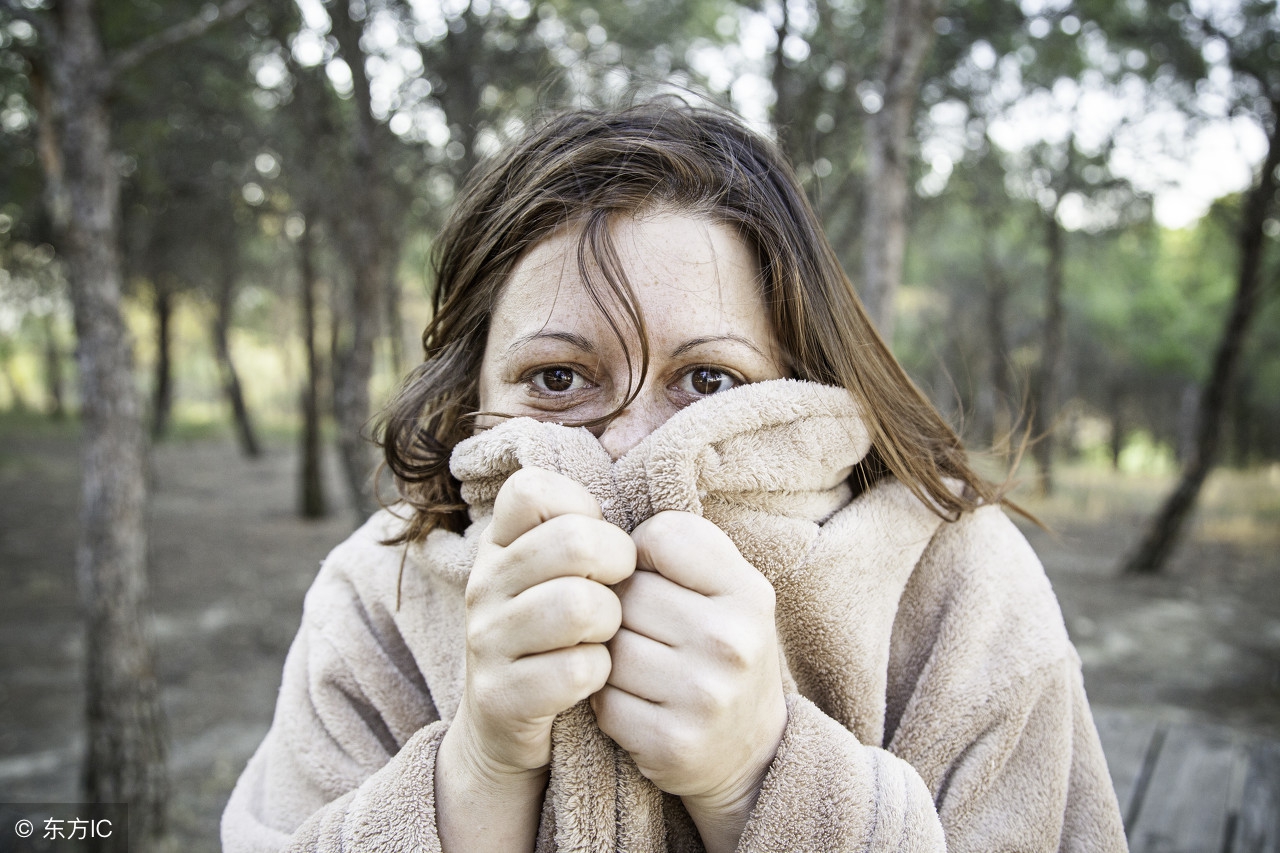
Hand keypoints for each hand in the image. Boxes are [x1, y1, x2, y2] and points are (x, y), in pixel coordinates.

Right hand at [444, 467, 636, 782]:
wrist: (504, 729)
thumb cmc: (558, 635)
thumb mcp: (557, 575)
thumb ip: (583, 532)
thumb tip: (642, 501)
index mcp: (498, 544)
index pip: (531, 488)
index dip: (581, 507)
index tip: (594, 545)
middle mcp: (483, 584)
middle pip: (574, 541)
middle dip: (617, 565)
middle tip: (617, 592)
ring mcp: (486, 641)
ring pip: (579, 605)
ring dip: (610, 624)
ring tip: (602, 636)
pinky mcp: (500, 696)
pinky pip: (577, 670)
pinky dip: (599, 674)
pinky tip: (591, 677)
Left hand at [590, 511, 786, 849]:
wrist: (752, 750)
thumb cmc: (724, 649)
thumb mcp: (730, 590)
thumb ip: (684, 547)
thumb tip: (602, 524)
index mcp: (749, 593)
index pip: (663, 536)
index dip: (640, 553)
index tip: (650, 576)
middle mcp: (732, 642)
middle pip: (627, 594)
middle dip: (619, 607)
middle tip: (642, 629)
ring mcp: (703, 696)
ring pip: (608, 647)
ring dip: (609, 655)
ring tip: (638, 665)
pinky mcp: (671, 742)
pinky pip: (602, 700)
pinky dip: (607, 700)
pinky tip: (635, 701)